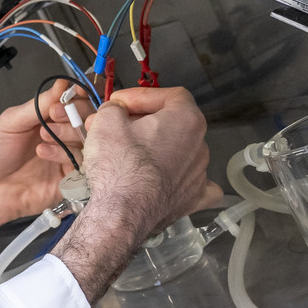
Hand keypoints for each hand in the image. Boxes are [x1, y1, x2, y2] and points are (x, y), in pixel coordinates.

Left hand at [0, 80, 90, 231]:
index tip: (72, 94)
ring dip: (67, 133)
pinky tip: (44, 153)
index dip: (79, 96)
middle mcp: (62, 137)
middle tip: (54, 115)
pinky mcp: (69, 179)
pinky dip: (64, 155)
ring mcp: (67, 158)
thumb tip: (63, 84)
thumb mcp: (11, 122)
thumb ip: (38, 104)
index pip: (77, 102)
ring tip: (43, 137)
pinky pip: (81, 163)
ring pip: (87, 140)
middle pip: (88, 119)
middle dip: (74, 113)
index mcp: (50, 119)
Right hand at [52, 87, 220, 300]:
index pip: (169, 95)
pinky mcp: (193, 199)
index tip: (118, 104)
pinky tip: (173, 179)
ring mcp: (200, 174)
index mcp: (187, 119)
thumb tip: (117, 112)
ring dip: (156, 148)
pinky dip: (183, 179)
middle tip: (113, 127)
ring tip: (127, 154)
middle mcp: (201, 144)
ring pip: (180, 152)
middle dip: (143, 122)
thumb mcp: (106, 121)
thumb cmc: (119, 163)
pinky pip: (195, 184)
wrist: (122, 212)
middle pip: (173, 124)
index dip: (141, 96)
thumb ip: (115, 108)